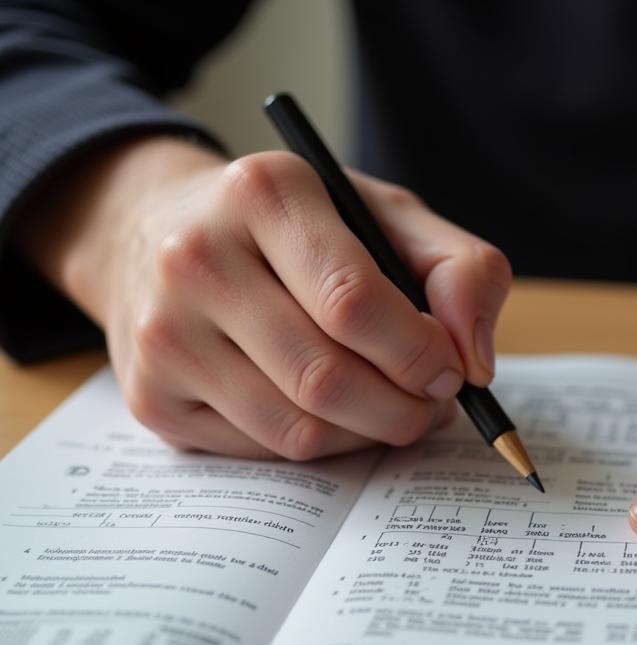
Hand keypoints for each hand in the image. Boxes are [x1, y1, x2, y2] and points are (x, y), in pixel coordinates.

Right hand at [15, 137, 510, 457]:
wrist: (159, 235)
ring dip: (367, 435)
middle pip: (326, 378)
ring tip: (391, 409)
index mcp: (264, 192)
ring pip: (298, 429)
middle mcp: (196, 258)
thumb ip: (461, 270)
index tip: (451, 371)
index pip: (353, 301)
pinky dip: (319, 445)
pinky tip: (332, 414)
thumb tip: (475, 361)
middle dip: (403, 410)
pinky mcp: (153, 396)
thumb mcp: (387, 218)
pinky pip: (264, 451)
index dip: (419, 354)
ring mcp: (164, 334)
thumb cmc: (295, 231)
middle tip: (430, 405)